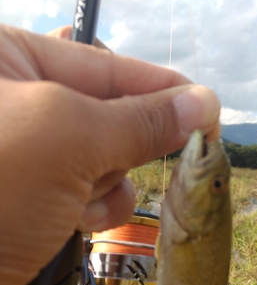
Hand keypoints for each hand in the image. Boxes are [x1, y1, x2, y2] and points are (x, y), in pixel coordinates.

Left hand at [0, 24, 220, 284]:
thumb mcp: (66, 139)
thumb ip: (138, 120)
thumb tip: (201, 104)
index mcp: (9, 62)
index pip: (104, 66)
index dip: (161, 88)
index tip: (208, 106)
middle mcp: (20, 106)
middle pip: (110, 117)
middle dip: (118, 148)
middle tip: (108, 166)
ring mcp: (30, 156)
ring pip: (108, 161)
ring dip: (103, 185)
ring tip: (71, 202)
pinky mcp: (39, 198)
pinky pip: (94, 194)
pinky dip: (95, 210)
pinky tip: (72, 221)